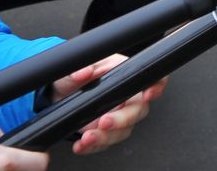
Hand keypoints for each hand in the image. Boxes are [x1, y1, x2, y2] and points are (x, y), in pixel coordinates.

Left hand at [50, 55, 168, 154]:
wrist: (60, 96)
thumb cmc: (74, 78)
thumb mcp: (74, 70)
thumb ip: (78, 70)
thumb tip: (84, 72)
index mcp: (125, 76)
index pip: (152, 79)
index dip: (156, 87)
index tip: (148, 95)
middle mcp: (126, 98)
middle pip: (137, 111)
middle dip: (122, 120)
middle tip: (104, 122)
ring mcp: (118, 117)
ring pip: (123, 131)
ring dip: (105, 137)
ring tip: (87, 138)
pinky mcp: (106, 133)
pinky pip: (106, 143)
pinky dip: (93, 147)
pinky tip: (81, 145)